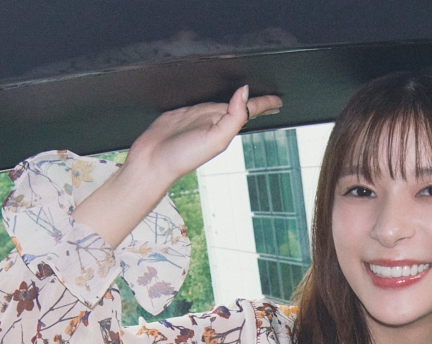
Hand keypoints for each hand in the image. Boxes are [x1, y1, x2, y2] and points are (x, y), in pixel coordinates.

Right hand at [76, 87, 281, 247]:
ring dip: (234, 96)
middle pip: (238, 106)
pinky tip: (214, 91)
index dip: (264, 104)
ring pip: (220, 100)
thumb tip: (244, 92)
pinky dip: (210, 93)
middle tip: (270, 95)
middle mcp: (213, 120)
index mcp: (224, 127)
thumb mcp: (216, 139)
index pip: (248, 112)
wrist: (151, 162)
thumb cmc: (183, 157)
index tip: (279, 100)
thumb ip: (234, 117)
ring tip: (247, 91)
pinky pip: (199, 97)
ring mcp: (197, 115)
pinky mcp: (181, 111)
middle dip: (254, 100)